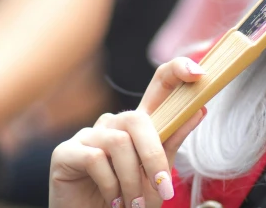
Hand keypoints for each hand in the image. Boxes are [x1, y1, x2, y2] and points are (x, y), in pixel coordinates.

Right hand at [49, 57, 206, 207]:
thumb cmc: (130, 201)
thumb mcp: (159, 172)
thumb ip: (173, 140)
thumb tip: (200, 108)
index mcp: (139, 124)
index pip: (158, 84)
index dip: (176, 70)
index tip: (199, 72)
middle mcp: (112, 123)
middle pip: (137, 118)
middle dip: (153, 156)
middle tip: (162, 189)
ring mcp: (87, 135)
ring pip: (119, 142)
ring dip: (131, 180)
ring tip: (133, 204)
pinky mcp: (65, 152)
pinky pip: (95, 158)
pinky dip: (110, 185)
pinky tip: (111, 200)